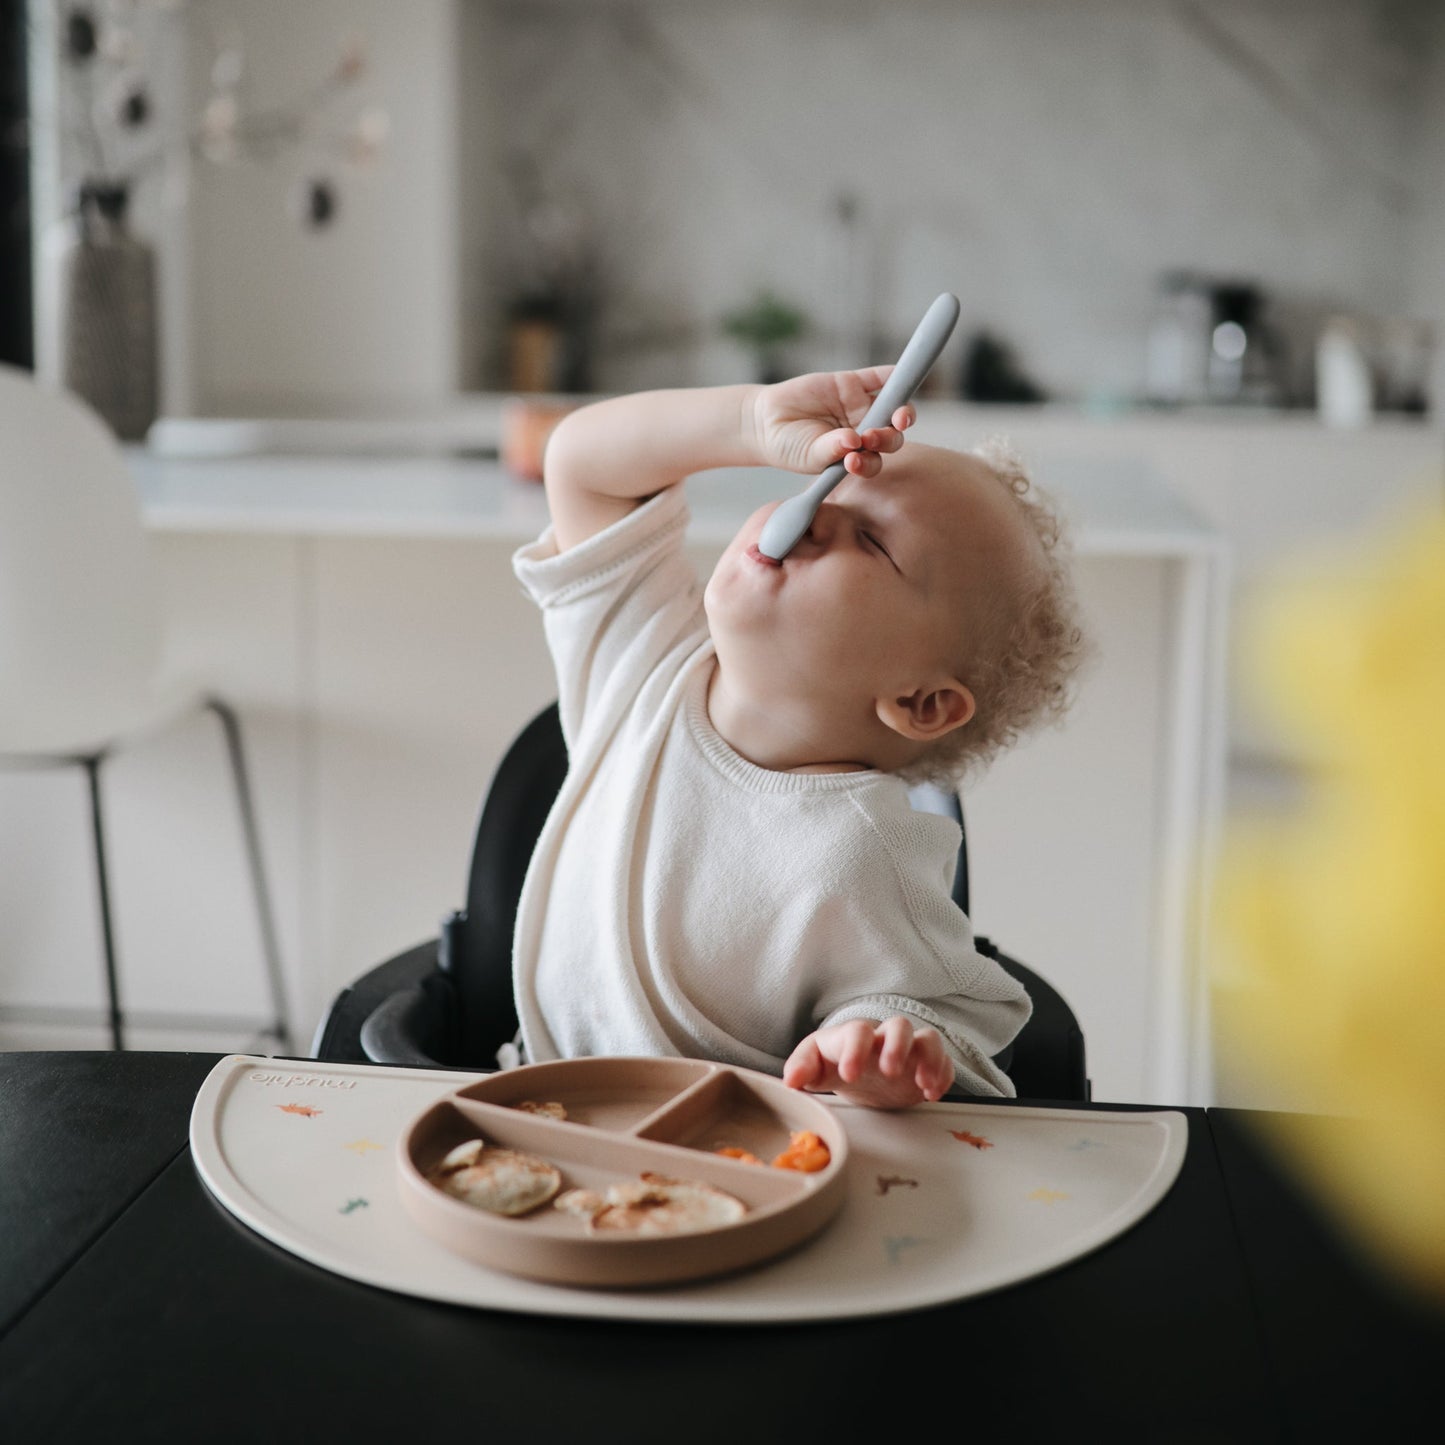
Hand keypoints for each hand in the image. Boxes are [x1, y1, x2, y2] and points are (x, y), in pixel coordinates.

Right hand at [748, 367, 913, 480]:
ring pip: (891, 408)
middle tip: (871, 438)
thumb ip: (832, 450)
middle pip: (889, 437)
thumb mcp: (809, 455)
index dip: (869, 463)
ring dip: (902, 412)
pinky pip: (879, 377)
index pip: (873, 461)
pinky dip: (893, 376)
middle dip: (887, 439)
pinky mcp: (853, 383)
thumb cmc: (790, 446)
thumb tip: (854, 441)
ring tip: (900, 417)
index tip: (852, 462)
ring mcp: (861, 407)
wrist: (767, 420)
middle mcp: (863, 432)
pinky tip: (900, 375)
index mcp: (855, 456)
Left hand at [783, 1016, 954, 1109]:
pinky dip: (944, 1075)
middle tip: (889, 1072)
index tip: (850, 1075)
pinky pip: (945, 1062)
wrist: (857, 1071)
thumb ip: (802, 1068)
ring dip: (929, 1059)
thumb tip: (791, 1082)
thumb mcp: (814, 1065)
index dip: (855, 1050)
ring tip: (924, 1084)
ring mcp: (908, 1051)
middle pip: (899, 1025)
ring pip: (928, 1039)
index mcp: (854, 1037)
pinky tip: (933, 1093)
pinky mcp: (924, 1066)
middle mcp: (883, 1039)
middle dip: (897, 1047)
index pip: (857, 1032)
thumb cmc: (834, 1062)